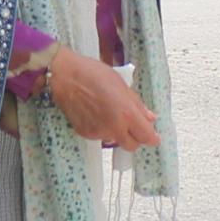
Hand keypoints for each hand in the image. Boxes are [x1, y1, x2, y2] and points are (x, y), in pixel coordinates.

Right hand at [30, 46, 158, 151]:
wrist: (65, 77)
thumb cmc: (92, 74)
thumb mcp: (122, 85)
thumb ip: (137, 105)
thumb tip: (149, 117)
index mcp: (127, 113)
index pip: (146, 136)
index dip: (152, 138)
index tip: (154, 137)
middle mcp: (114, 127)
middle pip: (132, 146)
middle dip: (135, 138)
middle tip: (133, 126)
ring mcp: (99, 132)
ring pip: (115, 140)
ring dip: (117, 132)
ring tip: (109, 112)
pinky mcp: (86, 134)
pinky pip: (100, 136)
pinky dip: (102, 129)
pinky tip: (96, 113)